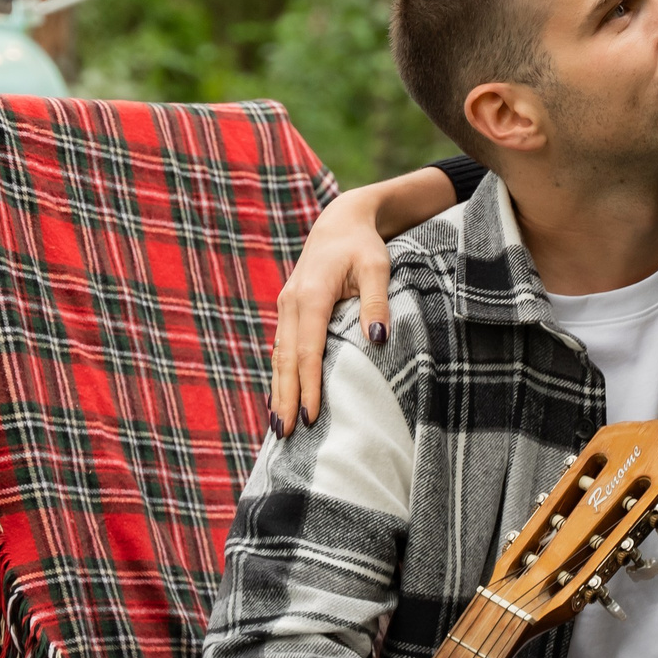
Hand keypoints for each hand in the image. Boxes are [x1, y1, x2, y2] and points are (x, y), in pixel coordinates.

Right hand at [271, 189, 389, 433]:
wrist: (340, 223)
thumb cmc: (363, 246)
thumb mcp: (378, 267)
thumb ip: (377, 302)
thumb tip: (379, 339)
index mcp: (312, 295)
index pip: (307, 351)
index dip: (308, 386)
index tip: (311, 418)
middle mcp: (292, 302)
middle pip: (285, 359)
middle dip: (284, 398)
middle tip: (284, 434)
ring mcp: (286, 306)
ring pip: (279, 356)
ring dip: (278, 391)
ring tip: (279, 426)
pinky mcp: (289, 310)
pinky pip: (282, 348)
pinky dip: (280, 375)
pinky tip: (282, 397)